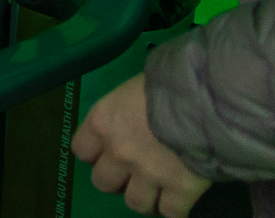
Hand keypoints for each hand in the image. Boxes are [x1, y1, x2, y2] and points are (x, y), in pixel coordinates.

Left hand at [73, 75, 211, 217]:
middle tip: (133, 173)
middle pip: (103, 182)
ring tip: (156, 190)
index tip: (108, 153)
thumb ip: (124, 110)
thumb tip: (132, 115)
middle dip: (117, 180)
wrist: (205, 99)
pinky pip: (170, 213)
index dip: (95, 155)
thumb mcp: (133, 89)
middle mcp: (119, 152)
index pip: (81, 150)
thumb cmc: (167, 83)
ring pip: (135, 203)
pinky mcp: (180, 190)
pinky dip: (175, 209)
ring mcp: (148, 174)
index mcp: (102, 122)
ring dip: (145, 198)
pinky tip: (179, 200)